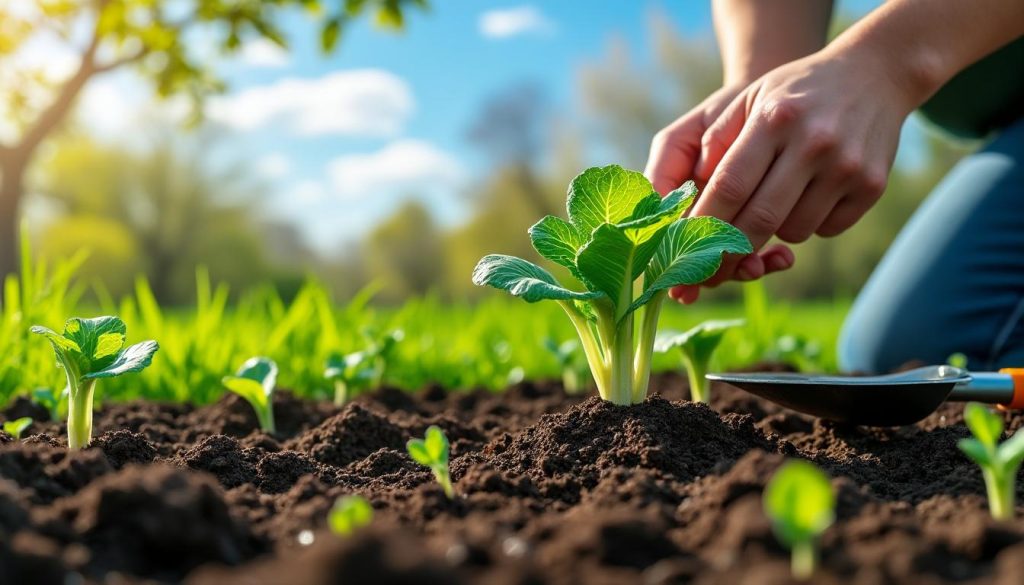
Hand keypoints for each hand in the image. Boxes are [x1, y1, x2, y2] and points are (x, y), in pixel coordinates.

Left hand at [689, 45, 914, 288]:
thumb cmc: (796, 91)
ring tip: (773, 200)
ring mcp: (847, 167)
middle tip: (710, 266)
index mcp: (774, 119)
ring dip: (772, 232)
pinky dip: (810, 224)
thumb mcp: (751, 97)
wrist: (875, 72)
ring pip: (793, 232)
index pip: (729, 186)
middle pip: (760, 219)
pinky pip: (827, 230)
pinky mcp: (872, 185)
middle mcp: (813, 143)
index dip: (703, 223)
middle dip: (729, 250)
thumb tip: (689, 190)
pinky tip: (810, 194)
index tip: (684, 247)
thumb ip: (716, 141)